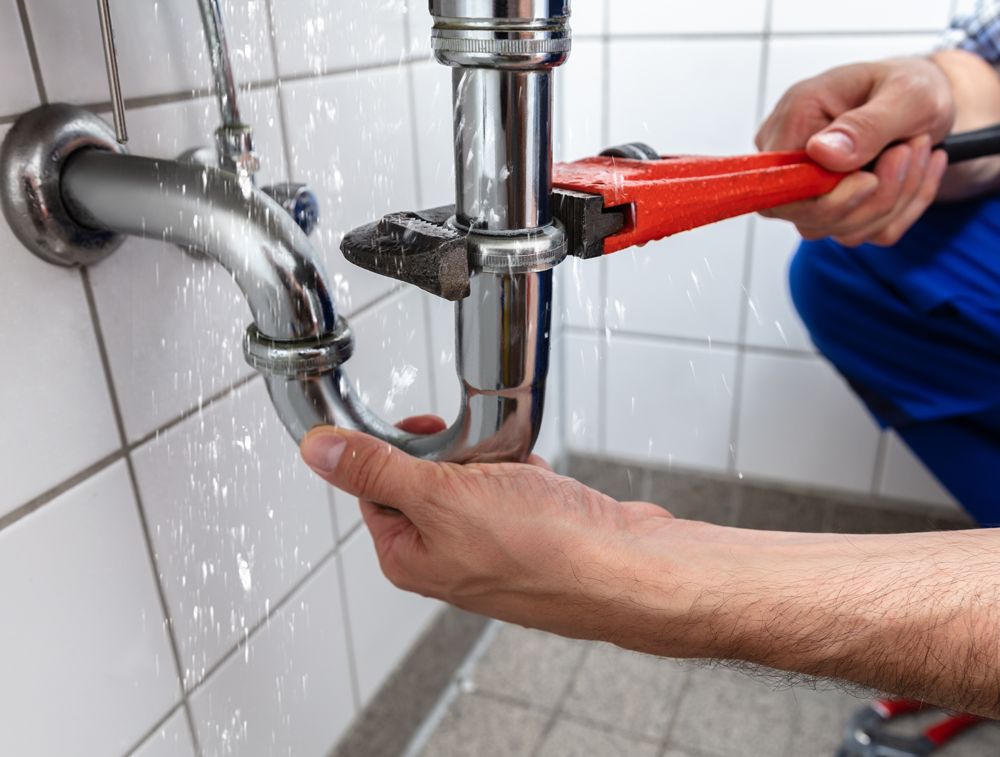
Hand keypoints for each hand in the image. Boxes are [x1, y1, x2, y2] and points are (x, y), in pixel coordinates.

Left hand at [299, 417, 679, 643]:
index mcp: (410, 557)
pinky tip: (542, 482)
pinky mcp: (533, 534)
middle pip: (426, 479)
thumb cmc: (543, 549)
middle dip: (455, 454)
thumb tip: (318, 452)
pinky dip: (526, 473)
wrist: (626, 569)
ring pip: (475, 479)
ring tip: (517, 470)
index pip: (374, 488)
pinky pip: (515, 486)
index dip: (393, 450)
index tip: (420, 428)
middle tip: (477, 453)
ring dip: (493, 461)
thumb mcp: (441, 497)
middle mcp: (448, 557)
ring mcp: (493, 547)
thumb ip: (377, 470)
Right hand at [756, 56, 954, 246]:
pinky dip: (904, 209)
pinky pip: (866, 232)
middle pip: (809, 218)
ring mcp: (810, 190)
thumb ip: (865, 125)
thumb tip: (820, 153)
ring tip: (918, 149)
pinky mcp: (835, 209)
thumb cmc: (914, 87)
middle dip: (874, 197)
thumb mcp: (908, 93)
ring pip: (842, 230)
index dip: (823, 198)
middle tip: (912, 149)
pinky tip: (917, 170)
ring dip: (896, 199)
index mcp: (795, 120)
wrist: (930, 100)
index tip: (870, 178)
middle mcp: (792, 159)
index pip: (778, 187)